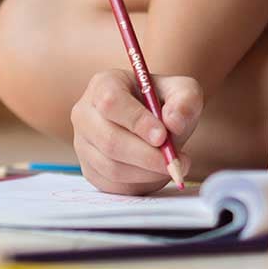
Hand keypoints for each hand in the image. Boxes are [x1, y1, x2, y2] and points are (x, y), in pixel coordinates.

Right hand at [72, 69, 201, 194]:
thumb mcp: (182, 92)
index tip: (162, 136)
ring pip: (111, 166)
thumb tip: (173, 123)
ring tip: (171, 165)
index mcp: (103, 84)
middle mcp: (85, 113)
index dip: (136, 121)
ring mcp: (82, 144)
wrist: (152, 125)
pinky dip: (138, 183)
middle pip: (109, 140)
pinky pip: (112, 184)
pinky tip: (154, 172)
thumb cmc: (164, 104)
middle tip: (174, 161)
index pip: (111, 102)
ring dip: (146, 172)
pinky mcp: (89, 169)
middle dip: (146, 155)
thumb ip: (185, 101)